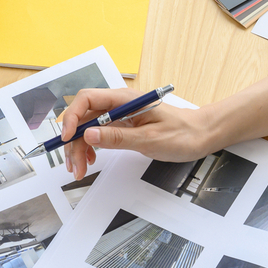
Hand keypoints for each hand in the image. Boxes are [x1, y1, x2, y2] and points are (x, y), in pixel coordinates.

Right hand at [60, 87, 219, 179]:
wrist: (200, 135)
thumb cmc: (182, 134)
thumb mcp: (149, 139)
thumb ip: (118, 137)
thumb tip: (89, 135)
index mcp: (125, 99)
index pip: (87, 99)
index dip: (72, 117)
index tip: (66, 138)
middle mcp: (119, 104)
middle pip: (84, 117)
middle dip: (73, 141)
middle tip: (75, 165)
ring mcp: (120, 115)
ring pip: (88, 127)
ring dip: (79, 147)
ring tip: (80, 168)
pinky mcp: (123, 126)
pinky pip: (99, 134)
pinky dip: (90, 147)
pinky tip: (91, 159)